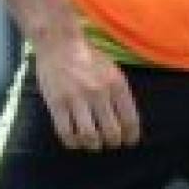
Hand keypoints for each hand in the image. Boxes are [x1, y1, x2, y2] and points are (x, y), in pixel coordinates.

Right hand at [34, 34, 140, 150]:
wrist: (59, 42)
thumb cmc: (88, 57)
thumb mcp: (113, 71)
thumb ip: (120, 94)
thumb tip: (128, 122)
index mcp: (116, 84)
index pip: (130, 120)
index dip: (131, 136)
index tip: (129, 141)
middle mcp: (99, 93)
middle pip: (112, 132)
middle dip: (113, 143)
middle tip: (110, 143)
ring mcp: (76, 99)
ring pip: (90, 136)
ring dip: (94, 145)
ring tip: (93, 144)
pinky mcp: (57, 104)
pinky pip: (66, 133)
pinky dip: (73, 143)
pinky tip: (75, 142)